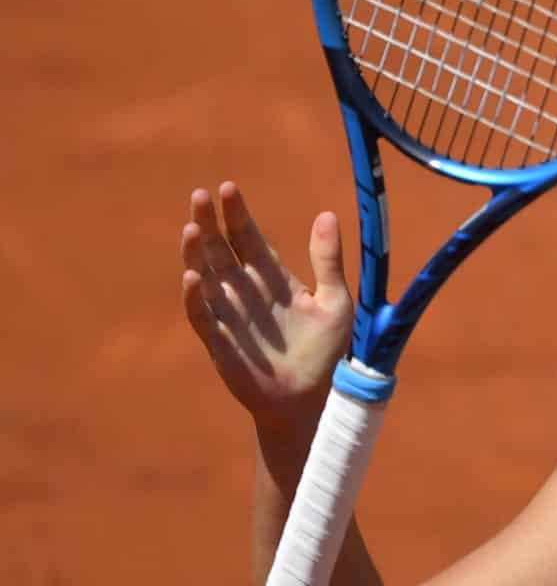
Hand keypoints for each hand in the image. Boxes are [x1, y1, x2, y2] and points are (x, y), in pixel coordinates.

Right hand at [179, 182, 354, 429]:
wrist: (312, 398)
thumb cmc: (326, 351)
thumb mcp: (335, 301)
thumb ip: (328, 260)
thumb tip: (327, 213)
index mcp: (273, 277)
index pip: (248, 238)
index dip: (237, 214)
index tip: (228, 187)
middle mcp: (246, 291)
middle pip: (221, 250)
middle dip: (210, 223)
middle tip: (200, 195)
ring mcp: (229, 314)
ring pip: (205, 277)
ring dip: (196, 254)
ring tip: (192, 227)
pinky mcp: (220, 341)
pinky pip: (202, 316)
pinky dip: (195, 297)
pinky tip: (192, 277)